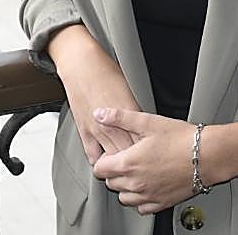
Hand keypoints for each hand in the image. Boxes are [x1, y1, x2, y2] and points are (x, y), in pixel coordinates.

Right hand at [48, 25, 141, 164]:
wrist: (81, 65)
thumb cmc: (106, 72)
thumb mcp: (129, 90)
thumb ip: (136, 112)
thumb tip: (144, 126)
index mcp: (127, 114)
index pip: (142, 142)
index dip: (149, 153)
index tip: (155, 158)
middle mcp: (112, 125)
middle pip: (128, 154)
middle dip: (136, 164)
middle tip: (143, 169)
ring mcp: (97, 130)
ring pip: (111, 159)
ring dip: (119, 166)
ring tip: (126, 171)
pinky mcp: (84, 131)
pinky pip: (92, 155)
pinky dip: (100, 161)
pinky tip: (106, 163)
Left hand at [90, 108, 196, 215]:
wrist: (208, 155)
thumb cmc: (182, 138)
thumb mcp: (148, 121)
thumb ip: (119, 118)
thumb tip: (99, 114)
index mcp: (128, 163)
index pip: (99, 169)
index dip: (103, 159)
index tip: (112, 153)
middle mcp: (136, 184)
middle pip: (110, 184)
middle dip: (114, 172)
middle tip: (126, 158)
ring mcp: (148, 196)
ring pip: (124, 198)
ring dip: (125, 187)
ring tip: (137, 171)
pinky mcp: (161, 203)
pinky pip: (141, 208)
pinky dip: (140, 199)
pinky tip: (148, 184)